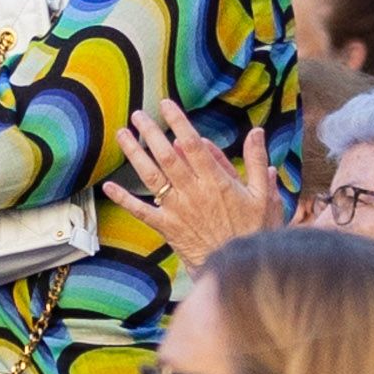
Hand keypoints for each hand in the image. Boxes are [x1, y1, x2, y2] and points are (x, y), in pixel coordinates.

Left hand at [107, 103, 277, 267]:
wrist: (239, 268)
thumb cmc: (254, 232)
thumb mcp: (265, 196)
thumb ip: (257, 161)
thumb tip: (256, 132)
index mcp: (216, 181)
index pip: (193, 144)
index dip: (178, 122)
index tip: (166, 105)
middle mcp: (193, 191)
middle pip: (167, 156)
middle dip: (151, 133)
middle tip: (137, 114)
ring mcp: (178, 209)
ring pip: (152, 177)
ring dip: (135, 155)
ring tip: (122, 135)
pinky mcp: (168, 227)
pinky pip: (142, 211)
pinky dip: (125, 199)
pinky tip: (109, 186)